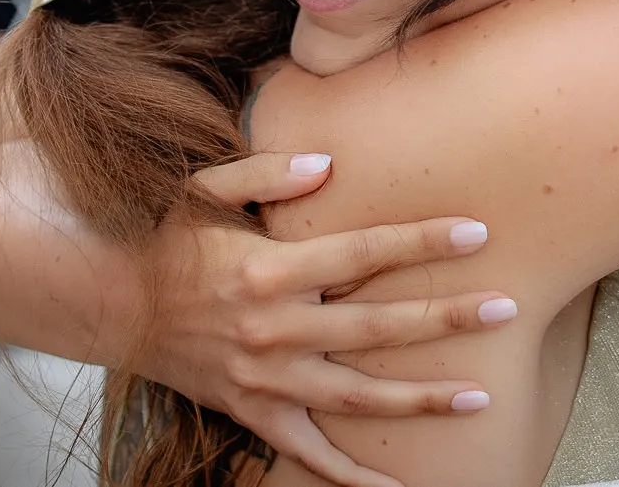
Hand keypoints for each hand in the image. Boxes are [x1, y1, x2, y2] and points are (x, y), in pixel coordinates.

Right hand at [140, 152, 516, 486]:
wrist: (113, 303)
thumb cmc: (170, 239)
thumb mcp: (206, 189)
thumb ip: (267, 173)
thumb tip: (327, 163)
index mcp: (270, 270)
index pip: (364, 252)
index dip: (422, 241)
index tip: (478, 231)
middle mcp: (273, 329)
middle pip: (376, 327)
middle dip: (446, 317)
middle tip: (505, 307)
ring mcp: (265, 379)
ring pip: (357, 396)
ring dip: (421, 397)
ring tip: (480, 396)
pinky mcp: (254, 412)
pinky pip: (310, 455)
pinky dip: (353, 477)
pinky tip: (399, 486)